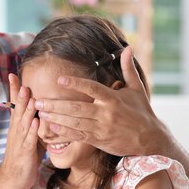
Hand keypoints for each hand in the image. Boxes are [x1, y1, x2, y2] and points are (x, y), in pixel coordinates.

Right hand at [0, 74, 42, 188]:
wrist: (12, 179)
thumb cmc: (22, 159)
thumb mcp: (29, 138)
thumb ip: (34, 125)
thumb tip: (43, 112)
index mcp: (17, 127)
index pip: (14, 105)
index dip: (14, 91)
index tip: (13, 75)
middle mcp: (16, 131)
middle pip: (17, 110)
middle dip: (19, 96)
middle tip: (20, 81)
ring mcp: (20, 141)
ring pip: (23, 123)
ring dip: (26, 110)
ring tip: (29, 97)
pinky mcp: (25, 152)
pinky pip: (30, 140)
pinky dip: (33, 131)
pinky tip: (37, 123)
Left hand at [34, 47, 167, 156]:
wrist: (150, 139)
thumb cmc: (142, 111)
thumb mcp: (137, 89)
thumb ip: (128, 69)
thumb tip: (127, 48)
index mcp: (114, 98)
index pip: (92, 88)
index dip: (76, 83)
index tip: (60, 79)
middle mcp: (106, 113)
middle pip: (77, 107)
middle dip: (56, 104)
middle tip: (38, 101)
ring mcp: (101, 128)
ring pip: (74, 122)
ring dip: (55, 117)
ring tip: (40, 112)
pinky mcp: (99, 140)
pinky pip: (78, 136)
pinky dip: (64, 131)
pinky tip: (51, 127)